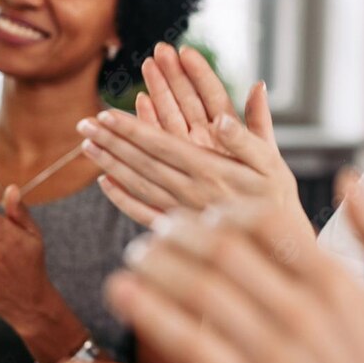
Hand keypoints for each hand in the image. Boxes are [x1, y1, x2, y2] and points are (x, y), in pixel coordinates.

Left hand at [79, 42, 303, 228]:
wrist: (279, 248)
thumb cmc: (278, 199)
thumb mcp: (273, 161)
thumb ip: (251, 133)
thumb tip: (224, 114)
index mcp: (211, 170)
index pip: (161, 144)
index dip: (131, 129)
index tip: (105, 114)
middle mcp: (190, 191)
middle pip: (142, 162)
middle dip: (112, 141)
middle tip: (83, 123)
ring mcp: (182, 211)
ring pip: (138, 184)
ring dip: (110, 163)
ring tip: (86, 145)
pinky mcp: (181, 228)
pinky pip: (144, 212)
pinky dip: (122, 198)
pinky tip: (104, 183)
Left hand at [105, 177, 363, 362]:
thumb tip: (348, 181)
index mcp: (338, 285)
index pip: (269, 224)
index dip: (230, 210)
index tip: (213, 214)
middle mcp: (302, 315)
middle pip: (224, 251)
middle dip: (183, 232)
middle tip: (162, 226)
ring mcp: (273, 356)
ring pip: (199, 290)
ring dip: (159, 263)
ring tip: (138, 254)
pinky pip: (189, 343)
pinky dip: (151, 312)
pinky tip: (126, 293)